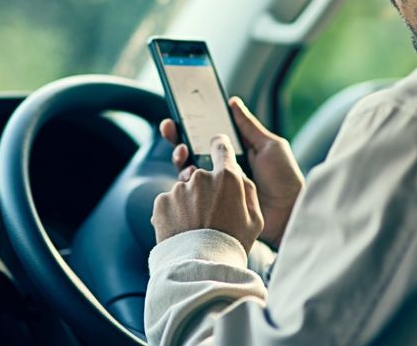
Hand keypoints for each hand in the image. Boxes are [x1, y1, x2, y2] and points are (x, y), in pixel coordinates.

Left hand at [151, 135, 263, 252]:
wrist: (201, 268)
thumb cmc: (232, 244)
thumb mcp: (255, 219)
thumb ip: (248, 191)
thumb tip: (238, 175)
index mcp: (227, 178)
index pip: (221, 148)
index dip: (219, 148)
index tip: (217, 148)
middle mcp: (201, 177)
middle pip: (201, 174)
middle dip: (204, 189)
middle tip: (209, 214)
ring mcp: (179, 189)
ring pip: (184, 190)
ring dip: (188, 203)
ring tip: (195, 228)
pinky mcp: (161, 202)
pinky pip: (169, 202)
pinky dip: (173, 213)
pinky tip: (181, 229)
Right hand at [160, 97, 304, 247]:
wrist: (289, 214)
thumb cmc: (284, 179)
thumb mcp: (270, 146)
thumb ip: (248, 126)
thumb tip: (233, 103)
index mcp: (234, 153)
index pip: (207, 136)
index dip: (190, 126)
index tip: (178, 116)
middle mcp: (222, 169)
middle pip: (192, 151)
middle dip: (177, 139)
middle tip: (170, 129)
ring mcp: (217, 187)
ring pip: (189, 171)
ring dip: (181, 159)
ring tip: (184, 154)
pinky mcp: (214, 205)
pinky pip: (194, 193)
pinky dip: (186, 182)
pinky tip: (189, 175)